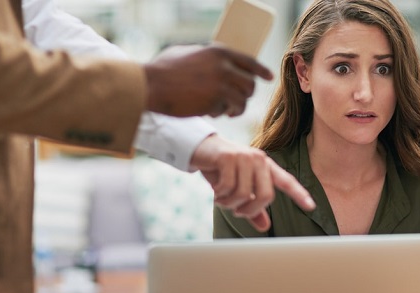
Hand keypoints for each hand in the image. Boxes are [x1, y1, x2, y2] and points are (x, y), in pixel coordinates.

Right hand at [144, 45, 272, 117]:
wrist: (151, 85)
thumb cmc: (163, 70)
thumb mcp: (187, 53)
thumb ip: (206, 57)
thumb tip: (217, 61)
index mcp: (219, 52)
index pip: (249, 61)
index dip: (261, 71)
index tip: (268, 78)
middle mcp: (224, 66)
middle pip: (250, 84)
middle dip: (245, 94)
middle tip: (235, 102)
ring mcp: (221, 84)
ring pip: (243, 99)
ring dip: (236, 107)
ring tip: (226, 111)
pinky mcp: (215, 101)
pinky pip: (228, 109)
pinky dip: (223, 113)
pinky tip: (213, 112)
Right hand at [190, 135, 315, 231]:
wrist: (200, 149)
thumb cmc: (222, 170)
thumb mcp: (239, 189)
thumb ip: (253, 207)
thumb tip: (265, 226)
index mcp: (266, 166)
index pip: (286, 181)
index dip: (299, 194)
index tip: (311, 206)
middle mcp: (259, 160)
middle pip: (266, 196)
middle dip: (250, 210)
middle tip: (237, 211)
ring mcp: (245, 157)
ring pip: (244, 194)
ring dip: (230, 204)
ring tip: (222, 199)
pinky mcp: (229, 157)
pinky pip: (228, 187)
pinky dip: (220, 195)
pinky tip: (216, 191)